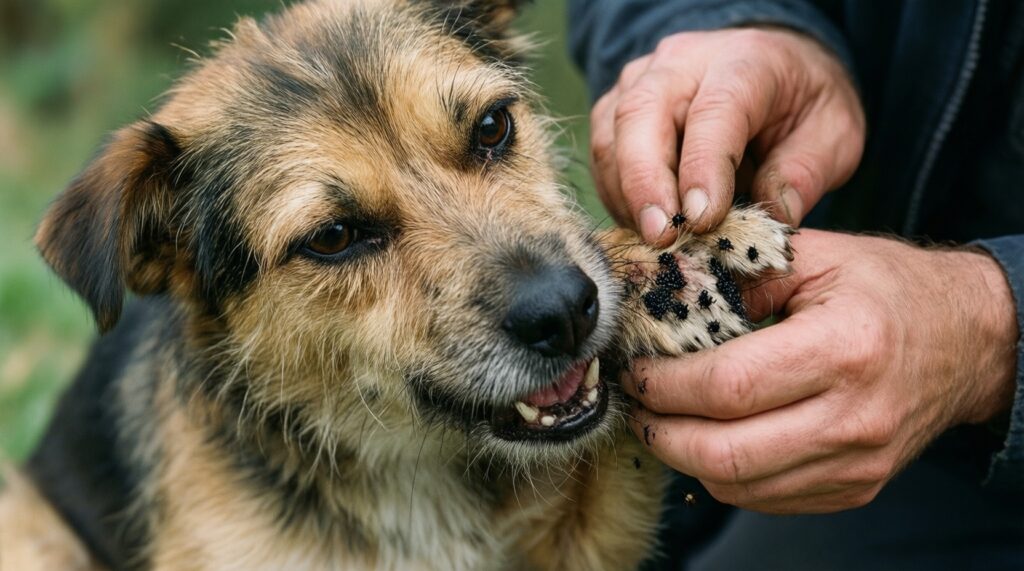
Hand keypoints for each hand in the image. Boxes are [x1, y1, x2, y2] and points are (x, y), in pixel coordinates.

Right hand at [590, 28, 864, 243]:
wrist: (772, 68)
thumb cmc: (802, 104)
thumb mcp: (834, 134)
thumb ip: (804, 173)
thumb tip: (771, 219)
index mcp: (745, 62)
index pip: (713, 112)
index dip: (703, 168)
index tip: (703, 221)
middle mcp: (682, 62)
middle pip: (642, 115)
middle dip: (645, 183)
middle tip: (661, 238)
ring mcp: (640, 81)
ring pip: (611, 137)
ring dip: (627, 197)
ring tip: (657, 242)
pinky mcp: (616, 106)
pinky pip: (602, 154)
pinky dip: (617, 197)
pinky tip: (645, 226)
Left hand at [623, 230, 1018, 512]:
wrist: (967, 340)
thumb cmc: (886, 289)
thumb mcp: (816, 255)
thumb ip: (737, 271)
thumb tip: (662, 296)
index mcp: (843, 348)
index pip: (728, 387)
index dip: (665, 385)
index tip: (634, 370)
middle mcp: (853, 417)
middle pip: (725, 454)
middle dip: (661, 433)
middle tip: (635, 405)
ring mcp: (856, 463)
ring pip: (739, 485)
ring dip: (684, 458)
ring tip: (662, 421)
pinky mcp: (854, 488)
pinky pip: (766, 498)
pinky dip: (724, 474)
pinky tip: (707, 438)